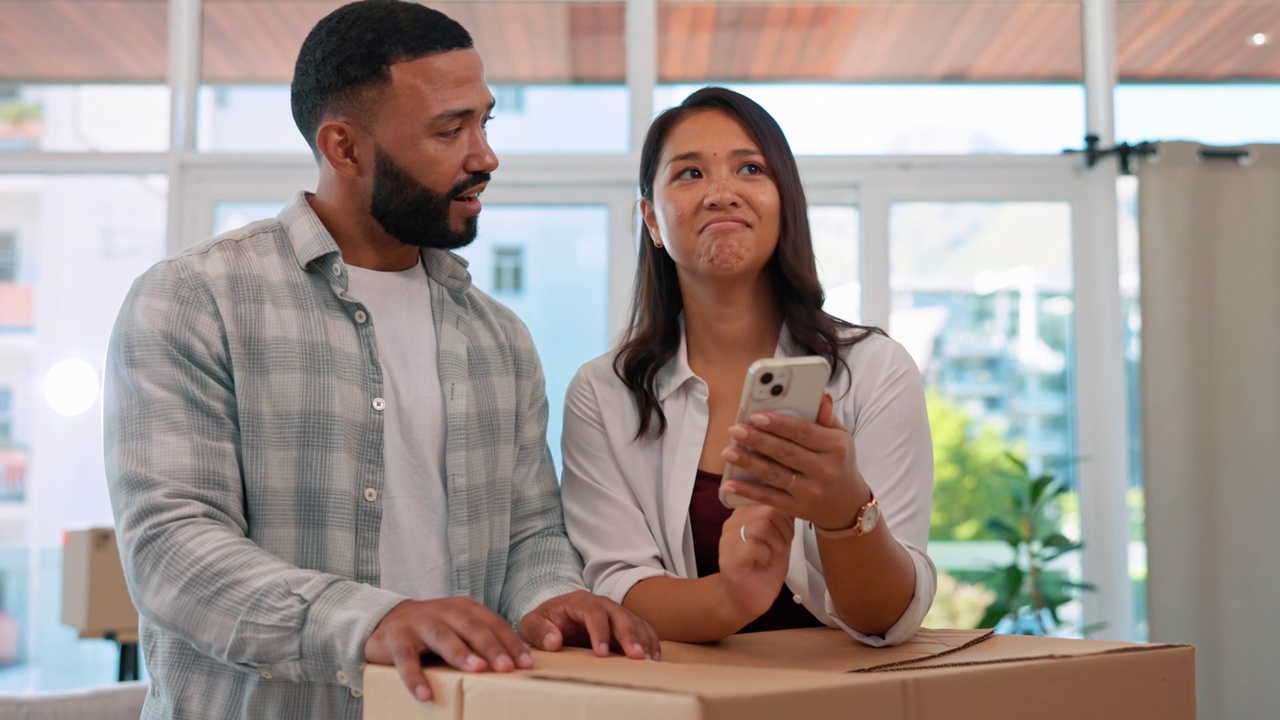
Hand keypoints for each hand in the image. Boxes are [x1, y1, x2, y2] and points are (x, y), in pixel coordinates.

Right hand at [364, 597, 530, 702]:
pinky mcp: (396, 638)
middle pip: (471, 628)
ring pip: (442, 637)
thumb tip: (514, 664)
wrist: (387, 619)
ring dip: (460, 653)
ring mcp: (419, 623)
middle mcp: (444, 611)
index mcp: (464, 608)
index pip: (493, 624)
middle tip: (507, 667)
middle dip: (491, 647)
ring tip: (476, 670)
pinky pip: (406, 658)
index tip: (526, 663)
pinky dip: (415, 677)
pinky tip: (425, 694)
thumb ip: (480, 639)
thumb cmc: (433, 628)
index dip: (510, 642)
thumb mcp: (458, 627)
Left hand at [518, 590, 660, 660]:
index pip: (593, 613)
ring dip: (643, 640)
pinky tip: (653, 657)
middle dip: (629, 636)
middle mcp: (601, 603)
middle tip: (636, 657)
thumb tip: (553, 641)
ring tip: (648, 660)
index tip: (601, 653)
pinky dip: (650, 641)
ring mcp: (615, 612)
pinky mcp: (623, 623)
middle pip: (620, 615)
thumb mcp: (531, 624)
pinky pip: (642, 628)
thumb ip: (538, 630)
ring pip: (634, 622)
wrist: (554, 616)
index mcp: (579, 601)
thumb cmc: (544, 621)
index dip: (599, 632)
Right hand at [716, 505, 794, 621]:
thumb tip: (795, 500)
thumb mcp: (779, 539)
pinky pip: (756, 545)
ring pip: (763, 525)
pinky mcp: (731, 555)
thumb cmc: (764, 569)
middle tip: (780, 549)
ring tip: (770, 558)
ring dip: (776, 545)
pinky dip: (766, 556)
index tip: (785, 535)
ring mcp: (729, 537)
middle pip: (768, 509)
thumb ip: (783, 519)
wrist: (746, 599)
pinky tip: (761, 565)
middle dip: (784, 531)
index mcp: (745, 514)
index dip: (785, 516)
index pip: (769, 497)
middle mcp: (734, 521)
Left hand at [719, 393, 869, 530]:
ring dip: (748, 463)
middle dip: (757, 440)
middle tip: (735, 430)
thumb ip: (826, 417)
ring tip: (728, 452)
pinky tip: (729, 485)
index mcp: (834, 447)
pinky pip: (769, 499)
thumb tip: (820, 396)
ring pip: (774, 475)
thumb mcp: (841, 438)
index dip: (778, 424)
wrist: (847, 505)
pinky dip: (748, 492)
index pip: (803, 432)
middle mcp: (824, 470)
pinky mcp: (797, 508)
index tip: (756, 416)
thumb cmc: (839, 463)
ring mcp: (810, 492)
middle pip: (785, 452)